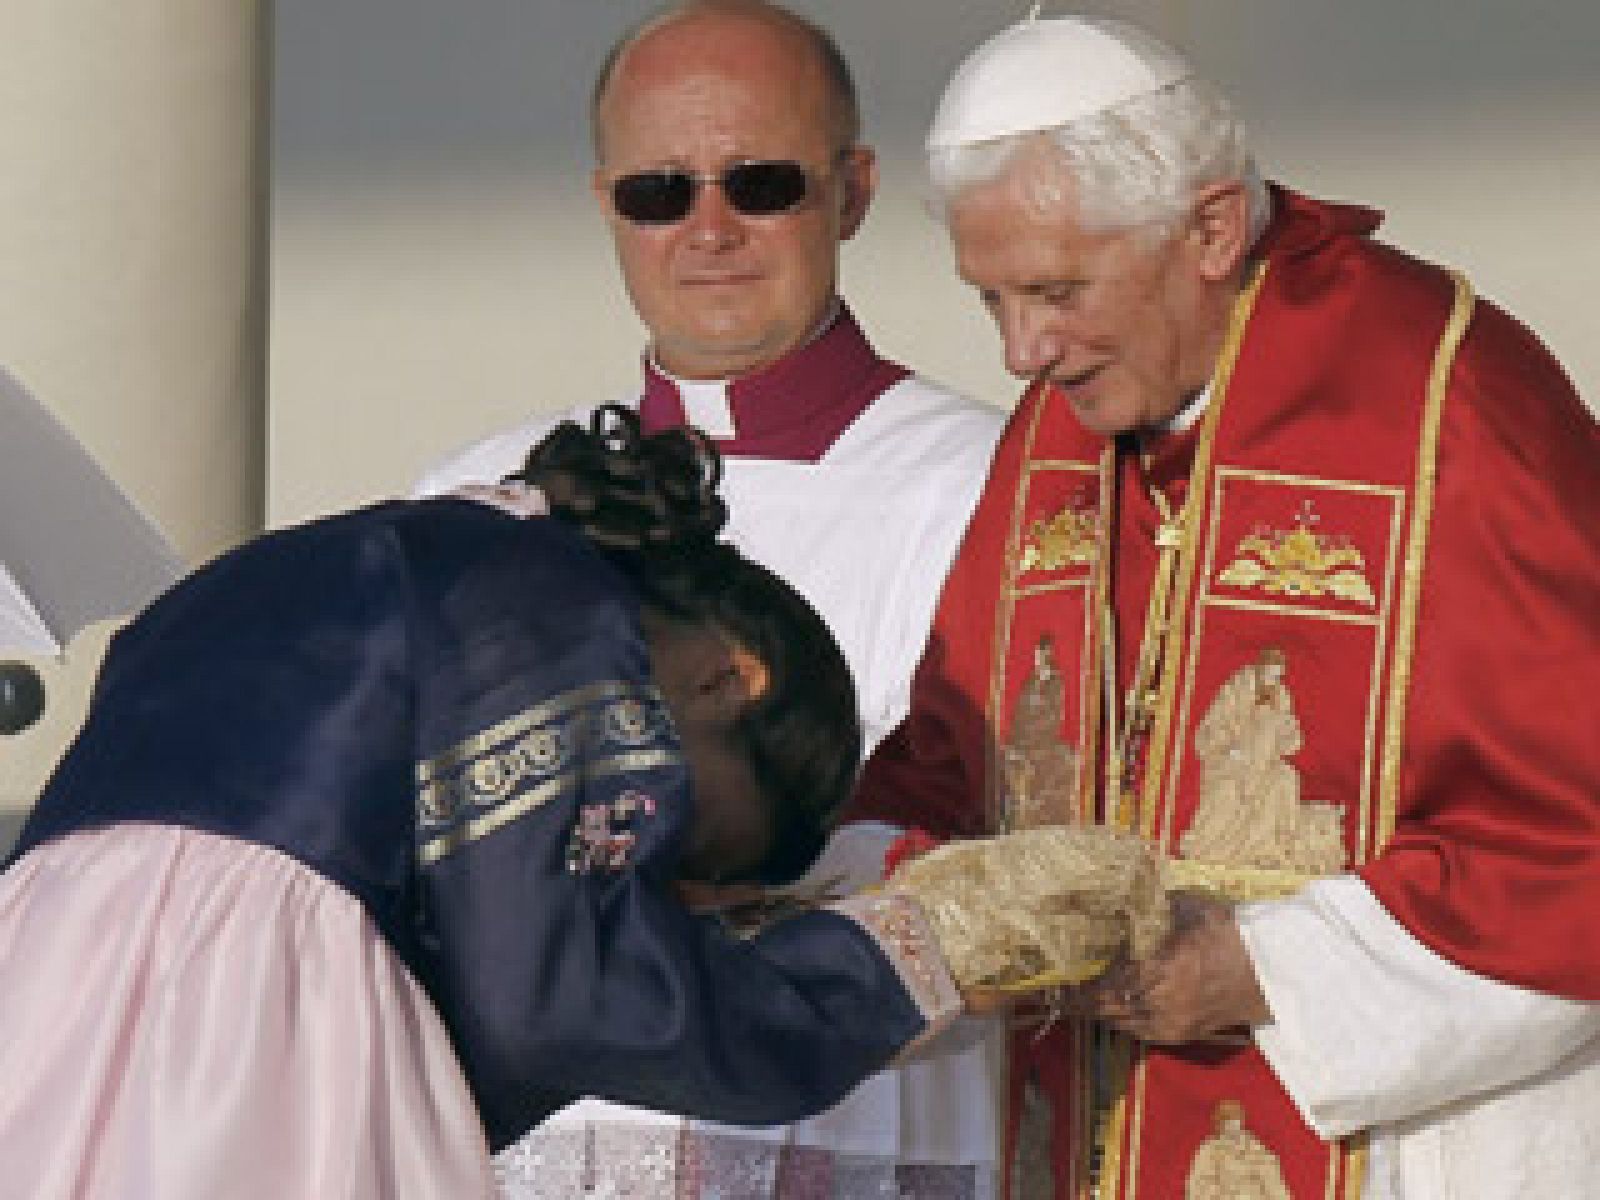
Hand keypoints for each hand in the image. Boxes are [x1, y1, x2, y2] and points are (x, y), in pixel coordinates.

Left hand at [1072, 891, 1269, 1044]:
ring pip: (1121, 1022)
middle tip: (1059, 992)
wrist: (1270, 972)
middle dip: (1082, 1001)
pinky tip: (1111, 1010)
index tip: (1059, 980)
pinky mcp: (1182, 1034)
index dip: (1081, 984)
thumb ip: (1151, 906)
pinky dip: (1122, 1022)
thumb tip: (1119, 889)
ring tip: (1077, 1000)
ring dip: (1100, 1011)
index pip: (1107, 982)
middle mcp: (1163, 1000)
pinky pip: (1139, 1032)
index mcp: (1163, 967)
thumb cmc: (1228, 934)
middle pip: (1108, 1006)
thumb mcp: (1188, 909)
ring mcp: (1172, 1022)